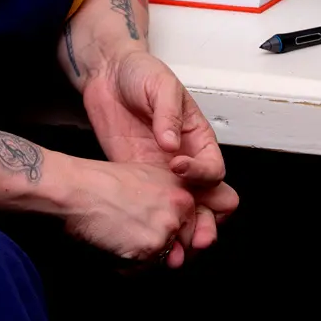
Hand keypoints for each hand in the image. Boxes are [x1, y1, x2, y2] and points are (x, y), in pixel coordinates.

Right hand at [59, 157, 197, 265]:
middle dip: (160, 252)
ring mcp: (167, 230)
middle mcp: (179, 211)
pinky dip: (125, 266)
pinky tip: (111, 244)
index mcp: (181, 192)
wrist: (75, 189)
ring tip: (117, 236)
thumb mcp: (144, 179)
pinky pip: (142, 271)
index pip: (193, 231)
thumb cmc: (99, 182)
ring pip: (160, 263)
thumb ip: (166, 202)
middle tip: (133, 237)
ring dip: (140, 259)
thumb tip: (172, 231)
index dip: (175, 240)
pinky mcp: (151, 248)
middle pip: (181, 250)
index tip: (156, 237)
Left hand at [81, 51, 239, 256]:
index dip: (201, 174)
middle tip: (197, 236)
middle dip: (206, 220)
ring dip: (182, 230)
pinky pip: (151, 205)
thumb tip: (172, 143)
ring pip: (181, 210)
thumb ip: (168, 114)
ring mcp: (160, 172)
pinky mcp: (137, 178)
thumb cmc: (141, 72)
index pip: (213, 168)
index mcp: (198, 138)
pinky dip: (153, 222)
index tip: (177, 166)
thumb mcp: (160, 85)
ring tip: (176, 247)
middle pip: (207, 200)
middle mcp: (184, 160)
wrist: (107, 74)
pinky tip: (145, 232)